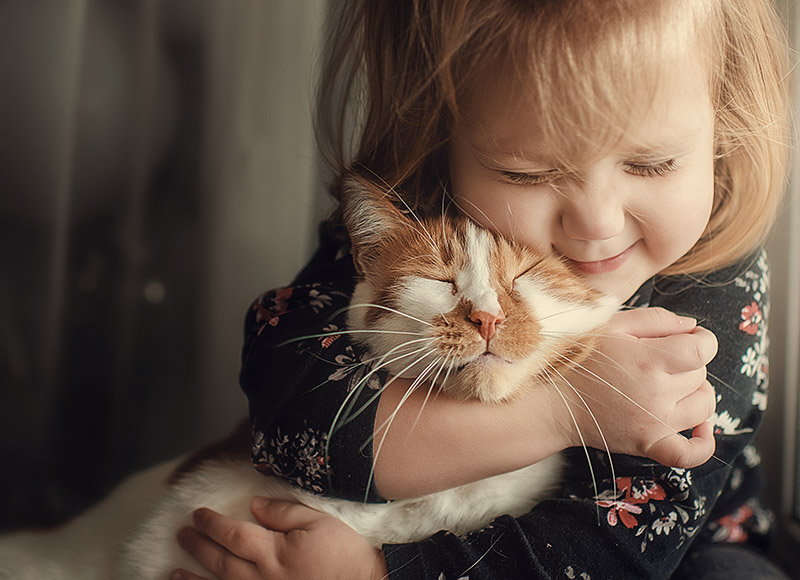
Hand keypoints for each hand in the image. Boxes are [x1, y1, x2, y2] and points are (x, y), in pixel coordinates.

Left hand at [171, 498, 387, 579]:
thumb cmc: (345, 552)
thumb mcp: (318, 521)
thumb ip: (284, 512)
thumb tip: (255, 506)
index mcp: (274, 553)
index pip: (233, 535)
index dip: (212, 524)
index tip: (197, 514)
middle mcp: (264, 578)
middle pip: (222, 562)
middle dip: (199, 546)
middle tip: (182, 534)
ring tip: (174, 575)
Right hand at [551, 307, 717, 467]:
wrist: (554, 400)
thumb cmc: (580, 358)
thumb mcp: (612, 325)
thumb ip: (656, 319)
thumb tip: (693, 328)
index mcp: (649, 360)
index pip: (703, 350)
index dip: (702, 341)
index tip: (688, 340)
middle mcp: (657, 394)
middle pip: (700, 375)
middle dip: (686, 364)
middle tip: (658, 360)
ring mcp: (654, 424)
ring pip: (703, 406)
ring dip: (695, 393)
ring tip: (672, 386)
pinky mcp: (648, 445)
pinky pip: (689, 454)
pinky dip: (703, 444)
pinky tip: (702, 429)